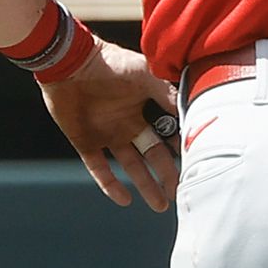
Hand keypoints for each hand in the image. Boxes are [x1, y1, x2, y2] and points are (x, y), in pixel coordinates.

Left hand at [41, 37, 179, 211]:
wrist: (70, 63)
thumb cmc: (110, 63)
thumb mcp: (146, 74)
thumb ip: (167, 92)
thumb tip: (191, 110)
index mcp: (145, 108)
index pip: (168, 134)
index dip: (181, 148)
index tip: (197, 163)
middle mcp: (128, 124)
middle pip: (153, 155)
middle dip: (168, 174)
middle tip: (181, 192)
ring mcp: (107, 134)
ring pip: (131, 166)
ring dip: (146, 185)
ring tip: (161, 204)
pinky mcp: (85, 142)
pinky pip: (99, 169)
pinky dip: (110, 185)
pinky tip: (124, 199)